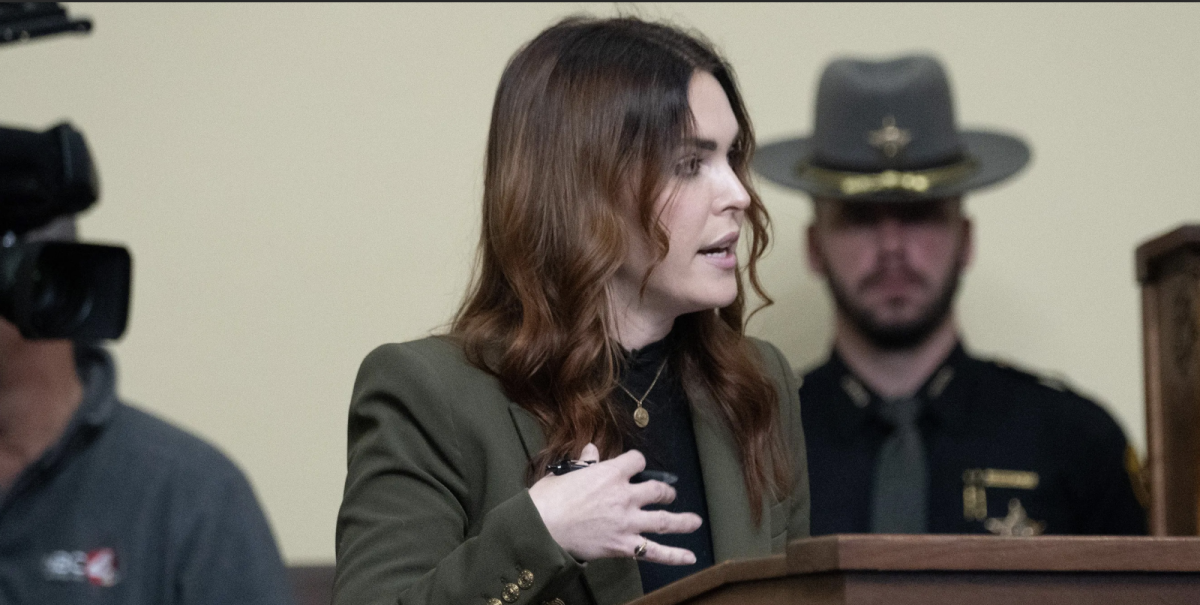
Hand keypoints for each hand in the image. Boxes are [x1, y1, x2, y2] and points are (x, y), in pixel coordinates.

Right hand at [529, 443, 700, 564]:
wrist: (541, 528)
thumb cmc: (548, 499)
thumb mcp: (566, 474)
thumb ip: (584, 462)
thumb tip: (591, 449)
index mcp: (610, 474)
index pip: (636, 461)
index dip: (637, 462)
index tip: (636, 466)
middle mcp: (625, 496)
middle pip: (656, 490)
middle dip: (665, 492)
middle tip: (668, 495)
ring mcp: (627, 522)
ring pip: (664, 520)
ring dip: (683, 520)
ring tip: (695, 521)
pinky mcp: (624, 546)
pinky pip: (655, 552)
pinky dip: (674, 556)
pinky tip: (691, 557)